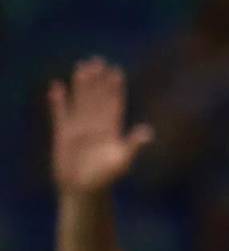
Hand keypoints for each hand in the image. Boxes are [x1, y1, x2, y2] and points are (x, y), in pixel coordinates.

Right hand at [48, 56, 153, 196]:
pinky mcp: (64, 134)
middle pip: (97, 98)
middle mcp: (96, 127)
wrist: (83, 190)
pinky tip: (57, 87)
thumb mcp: (122, 161)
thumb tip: (148, 133)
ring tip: (82, 67)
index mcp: (111, 131)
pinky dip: (59, 101)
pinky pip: (60, 113)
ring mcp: (80, 129)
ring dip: (81, 85)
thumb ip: (133, 145)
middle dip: (98, 80)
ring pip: (80, 101)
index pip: (114, 104)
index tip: (116, 71)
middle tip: (98, 60)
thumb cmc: (105, 179)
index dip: (115, 88)